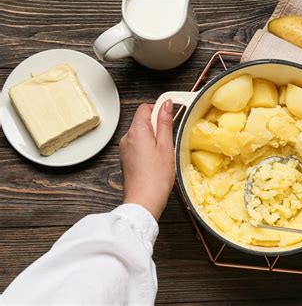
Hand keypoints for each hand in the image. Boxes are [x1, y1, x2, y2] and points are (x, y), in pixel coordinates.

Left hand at [119, 101, 174, 219]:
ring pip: (141, 133)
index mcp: (137, 131)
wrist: (144, 201)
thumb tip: (166, 105)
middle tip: (169, 138)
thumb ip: (165, 122)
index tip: (170, 114)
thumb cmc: (156, 177)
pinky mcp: (126, 159)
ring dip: (153, 137)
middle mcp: (127, 138)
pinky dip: (148, 147)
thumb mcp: (166, 146)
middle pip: (142, 120)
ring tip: (164, 152)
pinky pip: (138, 145)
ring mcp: (125, 149)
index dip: (158, 108)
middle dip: (157, 125)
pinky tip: (156, 160)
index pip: (145, 107)